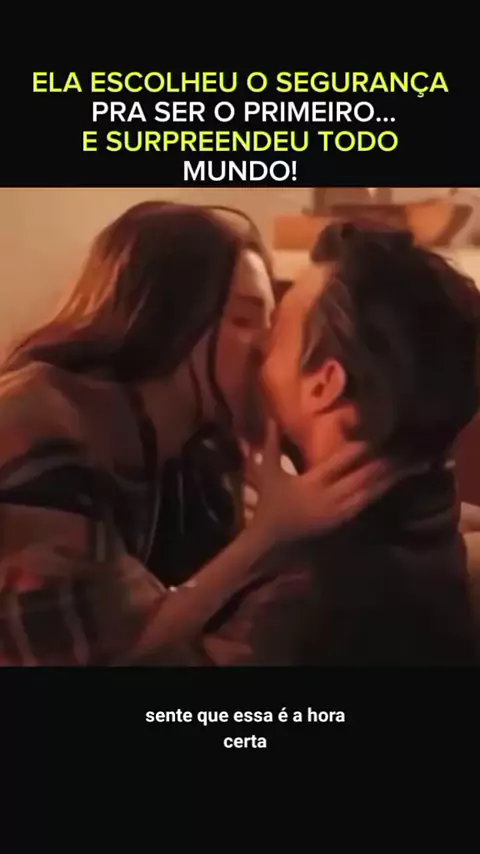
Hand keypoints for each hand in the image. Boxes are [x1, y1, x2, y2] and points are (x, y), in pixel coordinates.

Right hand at [249, 420, 412, 544]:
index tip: (378, 433)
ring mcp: (339, 511)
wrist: (271, 537)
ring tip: (412, 465)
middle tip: (407, 448)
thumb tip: (271, 418)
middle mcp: (329, 497)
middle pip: (363, 478)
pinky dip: (380, 491)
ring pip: (370, 492)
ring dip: (390, 478)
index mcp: (312, 483)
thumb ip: (271, 444)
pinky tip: (393, 481)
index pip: (340, 462)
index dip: (360, 448)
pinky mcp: (342, 520)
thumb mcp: (268, 471)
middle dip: (386, 463)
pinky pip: (366, 504)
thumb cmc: (270, 501)